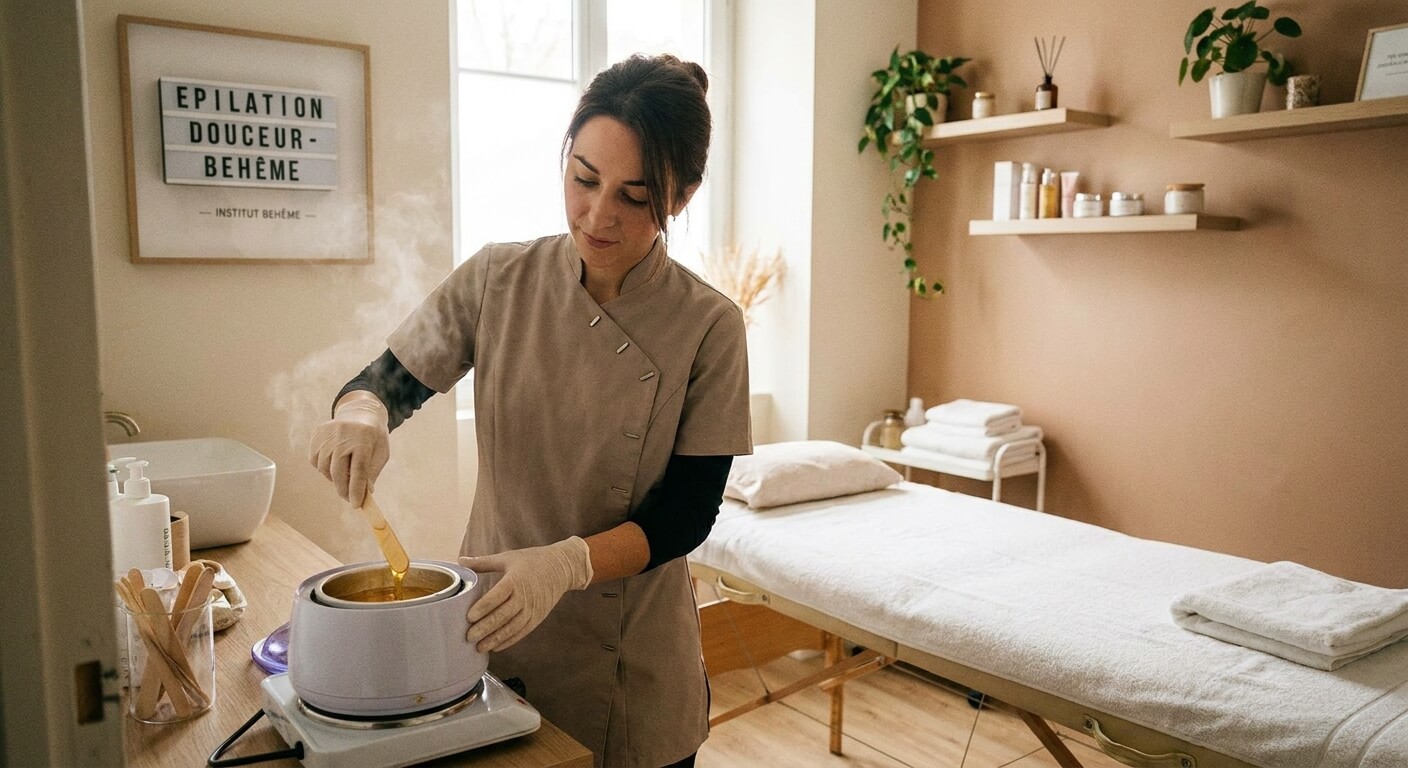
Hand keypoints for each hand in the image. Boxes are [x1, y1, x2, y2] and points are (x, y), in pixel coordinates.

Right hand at [308, 391, 389, 506]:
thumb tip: (364, 494)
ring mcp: (328, 433)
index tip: (356, 504)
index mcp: (364, 438)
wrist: (360, 412)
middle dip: (343, 489)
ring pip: (325, 468)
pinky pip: (315, 461)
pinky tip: (334, 465)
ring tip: (344, 478)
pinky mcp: (317, 434)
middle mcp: (343, 433)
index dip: (356, 490)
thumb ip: (372, 473)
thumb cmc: (374, 437)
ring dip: (333, 479)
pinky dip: (323, 469)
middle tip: (349, 498)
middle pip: (338, 471)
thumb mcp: (381, 453)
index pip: (359, 470)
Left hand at [459, 537, 593, 652]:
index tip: (469, 617)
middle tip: (469, 636)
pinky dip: (508, 641)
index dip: (483, 608)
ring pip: (512, 627)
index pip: (497, 596)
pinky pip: (522, 632)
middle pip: (503, 615)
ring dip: (495, 639)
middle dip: (485, 628)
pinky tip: (496, 647)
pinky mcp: (538, 617)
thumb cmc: (533, 561)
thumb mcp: (508, 557)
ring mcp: (532, 609)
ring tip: (479, 647)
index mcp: (515, 580)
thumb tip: (460, 561)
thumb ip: (483, 562)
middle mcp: (525, 597)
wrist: (561, 568)